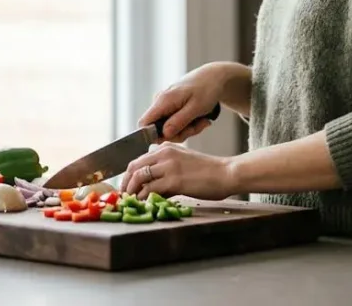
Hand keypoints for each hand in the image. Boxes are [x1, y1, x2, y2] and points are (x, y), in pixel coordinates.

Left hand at [122, 142, 236, 200]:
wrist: (227, 173)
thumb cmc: (210, 171)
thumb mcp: (184, 163)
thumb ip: (166, 169)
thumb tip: (150, 186)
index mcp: (166, 148)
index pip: (138, 160)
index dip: (129, 176)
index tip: (127, 187)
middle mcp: (165, 153)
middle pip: (134, 167)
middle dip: (126, 183)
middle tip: (125, 196)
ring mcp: (168, 166)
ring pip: (138, 178)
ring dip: (132, 192)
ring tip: (132, 202)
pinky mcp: (174, 180)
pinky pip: (150, 189)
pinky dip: (143, 198)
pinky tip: (144, 204)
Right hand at [138, 62, 238, 141]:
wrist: (215, 76)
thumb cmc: (207, 89)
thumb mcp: (196, 107)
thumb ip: (179, 121)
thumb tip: (163, 135)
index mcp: (163, 100)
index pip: (143, 124)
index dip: (154, 136)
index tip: (176, 136)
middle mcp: (160, 102)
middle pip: (159, 130)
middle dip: (180, 133)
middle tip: (199, 126)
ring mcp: (165, 105)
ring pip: (169, 128)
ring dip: (188, 129)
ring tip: (203, 121)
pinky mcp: (172, 107)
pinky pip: (176, 123)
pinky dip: (188, 125)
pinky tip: (200, 119)